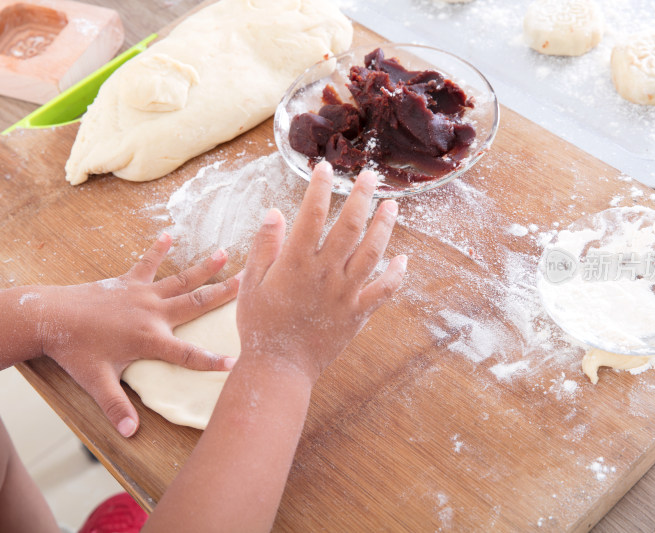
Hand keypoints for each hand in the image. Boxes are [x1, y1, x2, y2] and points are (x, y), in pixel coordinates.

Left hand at [38, 234, 238, 436]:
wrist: (50, 316)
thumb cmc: (75, 351)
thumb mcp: (96, 382)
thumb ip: (116, 406)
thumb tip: (130, 433)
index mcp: (150, 339)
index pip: (189, 354)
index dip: (213, 361)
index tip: (237, 362)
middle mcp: (152, 313)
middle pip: (196, 303)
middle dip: (224, 294)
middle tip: (248, 281)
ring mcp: (141, 294)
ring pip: (180, 280)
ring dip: (203, 267)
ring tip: (224, 253)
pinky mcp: (128, 281)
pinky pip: (147, 263)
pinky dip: (158, 249)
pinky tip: (169, 234)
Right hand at [235, 161, 406, 384]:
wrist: (279, 368)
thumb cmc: (260, 325)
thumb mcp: (252, 283)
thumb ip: (264, 246)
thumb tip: (275, 212)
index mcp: (296, 261)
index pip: (312, 213)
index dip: (320, 187)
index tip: (325, 168)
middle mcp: (325, 272)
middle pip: (350, 225)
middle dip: (362, 197)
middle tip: (372, 177)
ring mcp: (345, 293)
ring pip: (372, 252)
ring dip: (385, 226)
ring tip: (392, 206)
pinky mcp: (358, 313)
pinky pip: (384, 290)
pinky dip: (396, 275)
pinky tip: (403, 260)